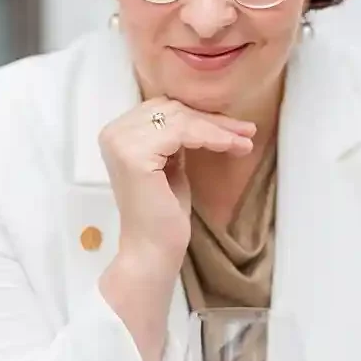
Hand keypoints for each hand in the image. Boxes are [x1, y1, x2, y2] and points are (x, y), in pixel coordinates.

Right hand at [99, 97, 255, 263]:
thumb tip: (203, 117)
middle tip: (247, 131)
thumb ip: (176, 140)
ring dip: (219, 129)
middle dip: (213, 119)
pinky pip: (182, 133)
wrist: (152, 251)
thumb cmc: (162, 216)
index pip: (164, 109)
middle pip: (172, 109)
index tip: (235, 127)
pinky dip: (211, 137)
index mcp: (118, 134)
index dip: (201, 115)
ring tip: (244, 142)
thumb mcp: (171, 166)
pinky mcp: (134, 155)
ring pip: (181, 119)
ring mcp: (121, 142)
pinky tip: (231, 146)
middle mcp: (113, 133)